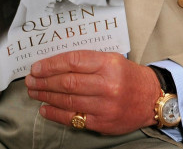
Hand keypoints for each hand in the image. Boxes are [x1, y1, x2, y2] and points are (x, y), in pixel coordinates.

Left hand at [24, 50, 160, 134]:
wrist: (152, 99)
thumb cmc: (127, 75)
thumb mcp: (110, 59)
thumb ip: (85, 60)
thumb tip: (53, 63)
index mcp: (108, 64)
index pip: (71, 61)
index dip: (50, 65)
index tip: (36, 67)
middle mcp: (107, 84)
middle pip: (67, 82)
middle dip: (43, 81)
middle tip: (30, 80)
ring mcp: (105, 106)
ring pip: (68, 100)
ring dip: (46, 96)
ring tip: (33, 92)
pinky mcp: (103, 123)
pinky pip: (74, 118)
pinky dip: (56, 113)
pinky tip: (44, 108)